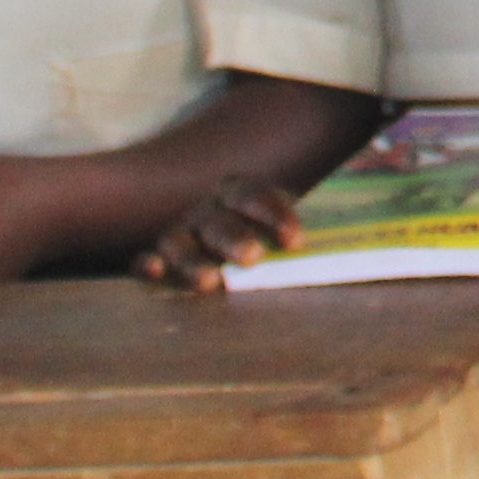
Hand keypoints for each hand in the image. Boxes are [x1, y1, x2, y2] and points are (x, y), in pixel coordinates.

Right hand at [137, 178, 304, 292]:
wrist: (224, 259)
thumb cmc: (265, 249)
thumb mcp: (284, 236)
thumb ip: (296, 239)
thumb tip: (335, 246)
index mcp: (238, 198)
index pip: (252, 196)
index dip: (273, 214)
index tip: (295, 241)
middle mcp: (206, 215)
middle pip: (217, 222)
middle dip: (234, 239)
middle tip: (251, 258)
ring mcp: (178, 238)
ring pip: (178, 243)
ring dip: (192, 261)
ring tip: (209, 281)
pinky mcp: (155, 264)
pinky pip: (142, 261)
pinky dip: (146, 266)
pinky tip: (153, 269)